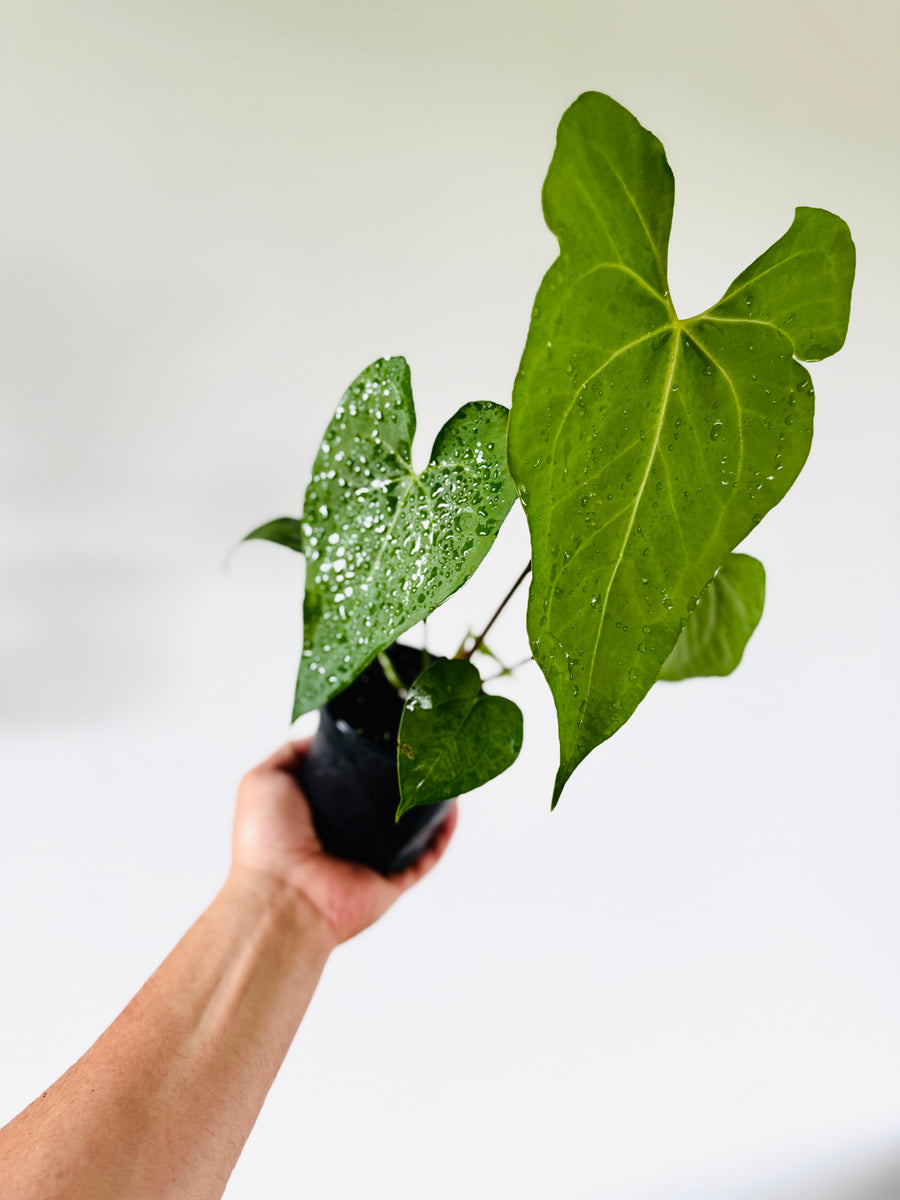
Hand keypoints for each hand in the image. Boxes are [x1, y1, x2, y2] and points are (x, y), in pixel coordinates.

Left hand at [230, 740, 456, 945]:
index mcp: (317, 816)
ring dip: (429, 804)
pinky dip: (442, 835)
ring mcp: (369, 861)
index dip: (368, 760)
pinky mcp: (391, 882)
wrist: (282, 893)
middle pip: (384, 804)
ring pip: (411, 830)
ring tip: (445, 772)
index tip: (387, 735)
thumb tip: (317, 737)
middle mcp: (344, 839)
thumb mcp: (265, 779)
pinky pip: (425, 857)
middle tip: (423, 750)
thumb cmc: (265, 841)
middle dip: (404, 779)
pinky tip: (451, 807)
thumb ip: (289, 755)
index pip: (350, 784)